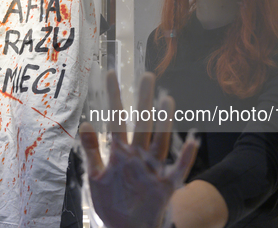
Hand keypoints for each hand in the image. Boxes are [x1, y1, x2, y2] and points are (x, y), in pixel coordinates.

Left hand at [80, 71, 198, 227]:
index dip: (113, 97)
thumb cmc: (110, 204)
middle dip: (143, 100)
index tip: (111, 74)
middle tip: (147, 75)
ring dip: (163, 122)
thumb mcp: (96, 177)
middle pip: (141, 123)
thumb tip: (85, 123)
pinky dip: (185, 158)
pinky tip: (191, 141)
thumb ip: (92, 150)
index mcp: (119, 152)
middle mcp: (137, 156)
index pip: (116, 119)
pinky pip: (178, 170)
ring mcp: (152, 169)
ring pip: (159, 141)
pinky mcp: (164, 187)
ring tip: (167, 101)